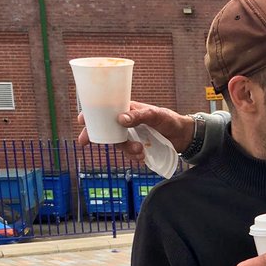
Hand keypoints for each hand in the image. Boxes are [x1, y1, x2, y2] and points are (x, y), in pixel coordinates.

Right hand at [77, 102, 192, 156]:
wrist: (184, 136)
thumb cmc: (170, 120)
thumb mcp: (156, 115)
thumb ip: (139, 116)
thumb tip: (120, 118)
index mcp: (128, 109)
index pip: (106, 109)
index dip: (92, 114)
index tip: (81, 121)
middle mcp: (127, 121)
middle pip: (106, 128)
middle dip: (96, 136)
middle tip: (85, 143)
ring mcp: (131, 134)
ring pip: (117, 143)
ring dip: (124, 149)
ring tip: (139, 151)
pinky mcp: (137, 145)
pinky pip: (128, 152)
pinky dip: (133, 156)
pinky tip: (142, 156)